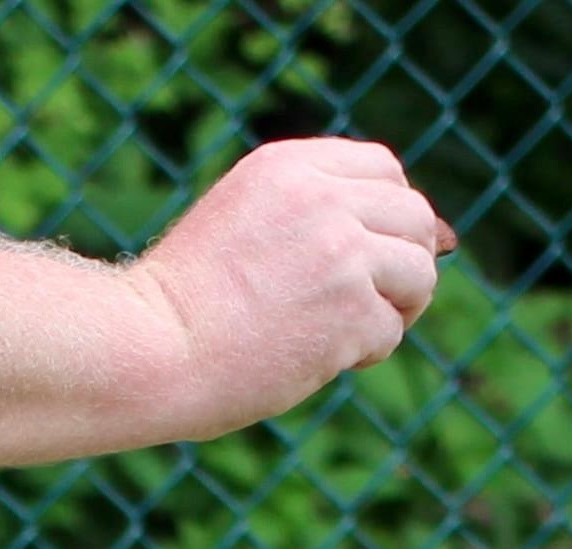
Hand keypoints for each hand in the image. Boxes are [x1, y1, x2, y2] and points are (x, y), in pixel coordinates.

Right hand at [128, 140, 450, 441]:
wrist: (150, 350)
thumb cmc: (186, 304)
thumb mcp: (243, 221)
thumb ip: (310, 212)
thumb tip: (422, 239)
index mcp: (289, 166)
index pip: (383, 168)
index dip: (389, 214)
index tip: (368, 253)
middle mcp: (321, 198)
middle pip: (414, 216)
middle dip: (404, 261)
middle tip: (371, 301)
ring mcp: (340, 253)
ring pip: (418, 272)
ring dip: (398, 307)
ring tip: (351, 333)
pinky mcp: (349, 312)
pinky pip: (391, 330)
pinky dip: (366, 353)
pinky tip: (320, 359)